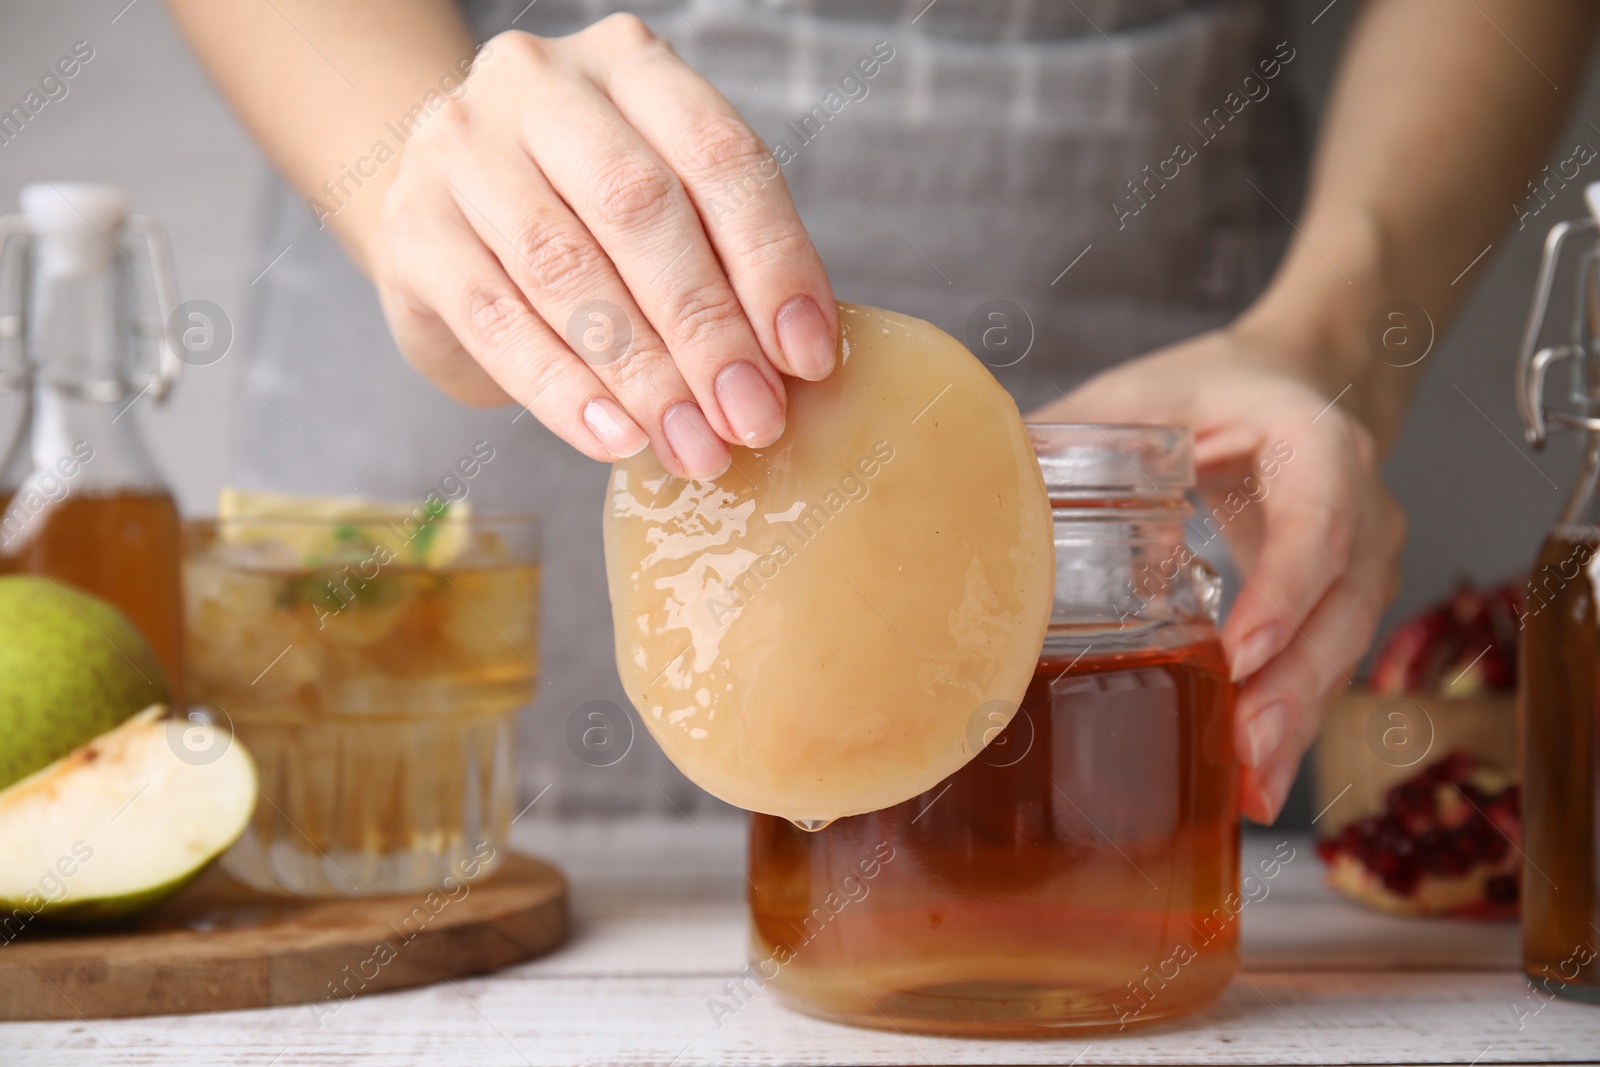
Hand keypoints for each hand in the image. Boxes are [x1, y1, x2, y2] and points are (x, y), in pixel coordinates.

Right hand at [368, 15, 837, 478]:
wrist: (443, 215)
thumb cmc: (584, 220)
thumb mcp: (663, 211)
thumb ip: (723, 260)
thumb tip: (798, 363)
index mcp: (630, 63)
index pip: (718, 155)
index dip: (772, 260)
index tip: (806, 357)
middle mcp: (538, 86)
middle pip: (639, 208)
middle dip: (707, 327)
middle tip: (751, 417)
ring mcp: (462, 152)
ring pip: (565, 268)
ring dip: (642, 372)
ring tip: (693, 446)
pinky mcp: (412, 233)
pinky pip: (498, 322)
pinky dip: (564, 390)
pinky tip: (616, 439)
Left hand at [1029, 326, 1404, 823]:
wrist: (1300, 381)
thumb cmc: (1214, 387)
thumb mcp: (1146, 391)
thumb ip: (1071, 429)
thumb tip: (977, 480)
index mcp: (1316, 445)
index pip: (1317, 521)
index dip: (1286, 588)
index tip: (1240, 651)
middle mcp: (1362, 509)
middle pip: (1341, 609)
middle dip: (1292, 687)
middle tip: (1244, 749)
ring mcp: (1363, 564)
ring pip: (1341, 652)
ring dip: (1295, 723)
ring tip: (1248, 786)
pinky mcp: (1345, 604)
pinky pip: (1326, 669)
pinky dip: (1292, 725)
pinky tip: (1253, 783)